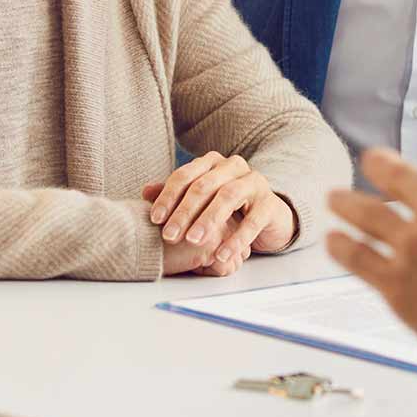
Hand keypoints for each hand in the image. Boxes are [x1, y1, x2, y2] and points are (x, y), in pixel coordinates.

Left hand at [143, 152, 294, 267]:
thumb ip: (175, 195)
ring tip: (193, 240)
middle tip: (170, 235)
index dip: (168, 196)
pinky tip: (222, 253)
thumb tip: (145, 192)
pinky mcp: (270, 203)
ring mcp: (254, 182)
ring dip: (208, 219)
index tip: (155, 219)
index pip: (185, 175)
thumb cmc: (227, 206)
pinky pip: (252, 220)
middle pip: (204, 186)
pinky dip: (236, 238)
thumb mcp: (200, 200)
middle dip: (184, 212)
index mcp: (212, 163)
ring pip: (228, 196)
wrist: (268, 214)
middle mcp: (233, 166)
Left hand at [325, 142, 416, 357]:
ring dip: (346, 202)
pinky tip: (334, 242)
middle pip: (392, 171)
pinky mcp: (396, 282)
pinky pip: (357, 258)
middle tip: (371, 161)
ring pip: (364, 212)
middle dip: (378, 163)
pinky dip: (341, 247)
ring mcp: (411, 244)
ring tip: (334, 199)